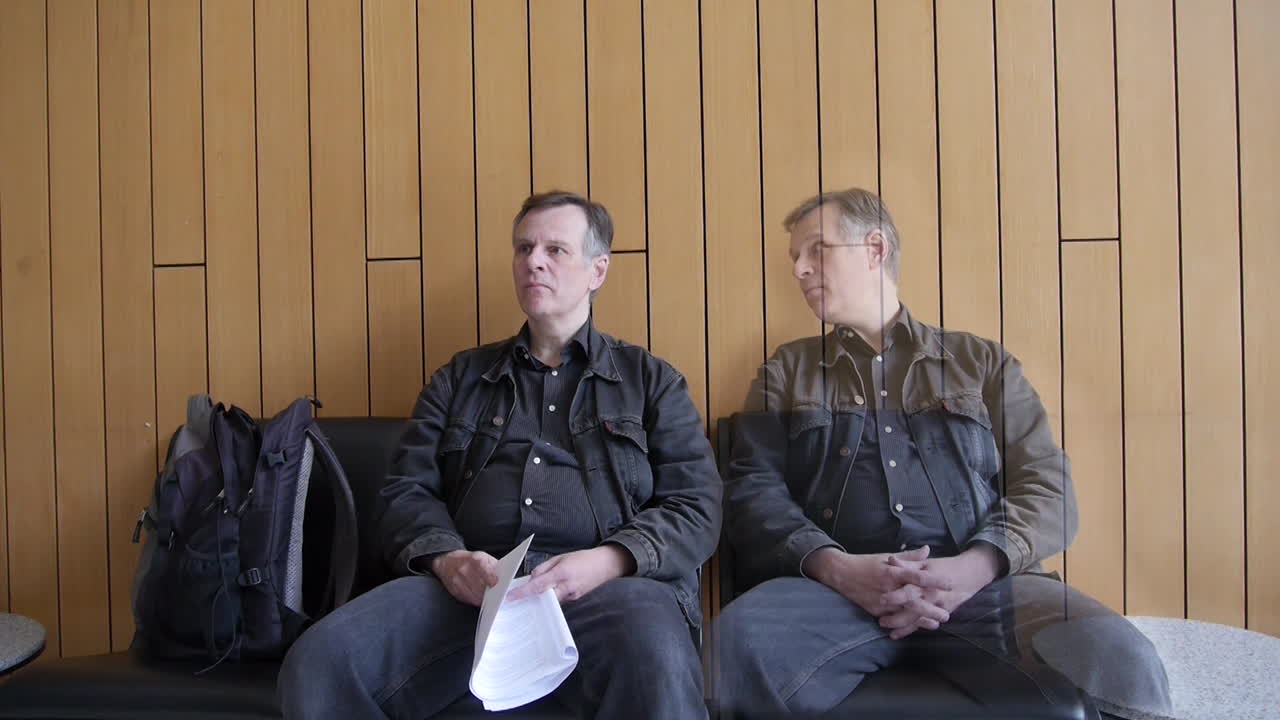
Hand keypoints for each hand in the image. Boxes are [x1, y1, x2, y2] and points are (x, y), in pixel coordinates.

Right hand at [431, 550, 498, 606]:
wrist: (447, 562)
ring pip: (475, 595)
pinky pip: (468, 599)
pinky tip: (480, 598)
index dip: (490, 577)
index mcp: (474, 559)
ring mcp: (458, 581)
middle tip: (498, 595)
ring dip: (484, 598)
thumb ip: (494, 566)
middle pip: (480, 585)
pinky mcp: (454, 591)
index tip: (496, 583)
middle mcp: (464, 569)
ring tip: (491, 598)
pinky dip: (476, 600)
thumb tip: (504, 576)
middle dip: (491, 592)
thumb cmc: (469, 560)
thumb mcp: (483, 556)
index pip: (483, 568)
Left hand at [506, 545, 636, 602]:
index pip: (538, 585)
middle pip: (542, 597)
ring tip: (530, 595)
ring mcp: (571, 596)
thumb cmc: (583, 558)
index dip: (523, 592)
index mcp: (562, 573)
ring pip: (549, 600)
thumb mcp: (561, 557)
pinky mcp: (574, 599)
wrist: (606, 565)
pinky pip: (557, 600)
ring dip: (540, 597)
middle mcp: (566, 587)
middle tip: (516, 600)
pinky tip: (546, 593)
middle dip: (530, 598)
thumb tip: (532, 578)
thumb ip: (544, 568)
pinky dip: (550, 596)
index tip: (511, 597)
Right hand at [802, 546, 952, 619]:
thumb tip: (928, 550)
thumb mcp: (886, 557)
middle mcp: (888, 587)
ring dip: (921, 620)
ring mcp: (881, 601)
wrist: (840, 574)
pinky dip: (905, 624)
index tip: (950, 583)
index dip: (935, 580)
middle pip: (914, 600)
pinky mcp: (875, 611)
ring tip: (935, 624)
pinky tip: (916, 627)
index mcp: (892, 571)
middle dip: (931, 608)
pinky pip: (892, 620)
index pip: (918, 576)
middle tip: (947, 614)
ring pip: (904, 613)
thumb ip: (909, 557)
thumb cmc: (866, 563)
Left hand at [876, 545, 1000, 638]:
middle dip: (897, 616)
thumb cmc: (945, 567)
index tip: (882, 599)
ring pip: (918, 619)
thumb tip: (890, 561)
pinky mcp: (941, 613)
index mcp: (928, 581)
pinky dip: (910, 630)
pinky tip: (896, 635)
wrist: (970, 575)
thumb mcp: (926, 563)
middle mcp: (933, 596)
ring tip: (884, 627)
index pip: (911, 589)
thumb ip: (908, 563)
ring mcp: (938, 607)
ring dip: (901, 626)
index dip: (897, 595)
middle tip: (881, 620)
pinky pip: (924, 624)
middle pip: (914, 609)